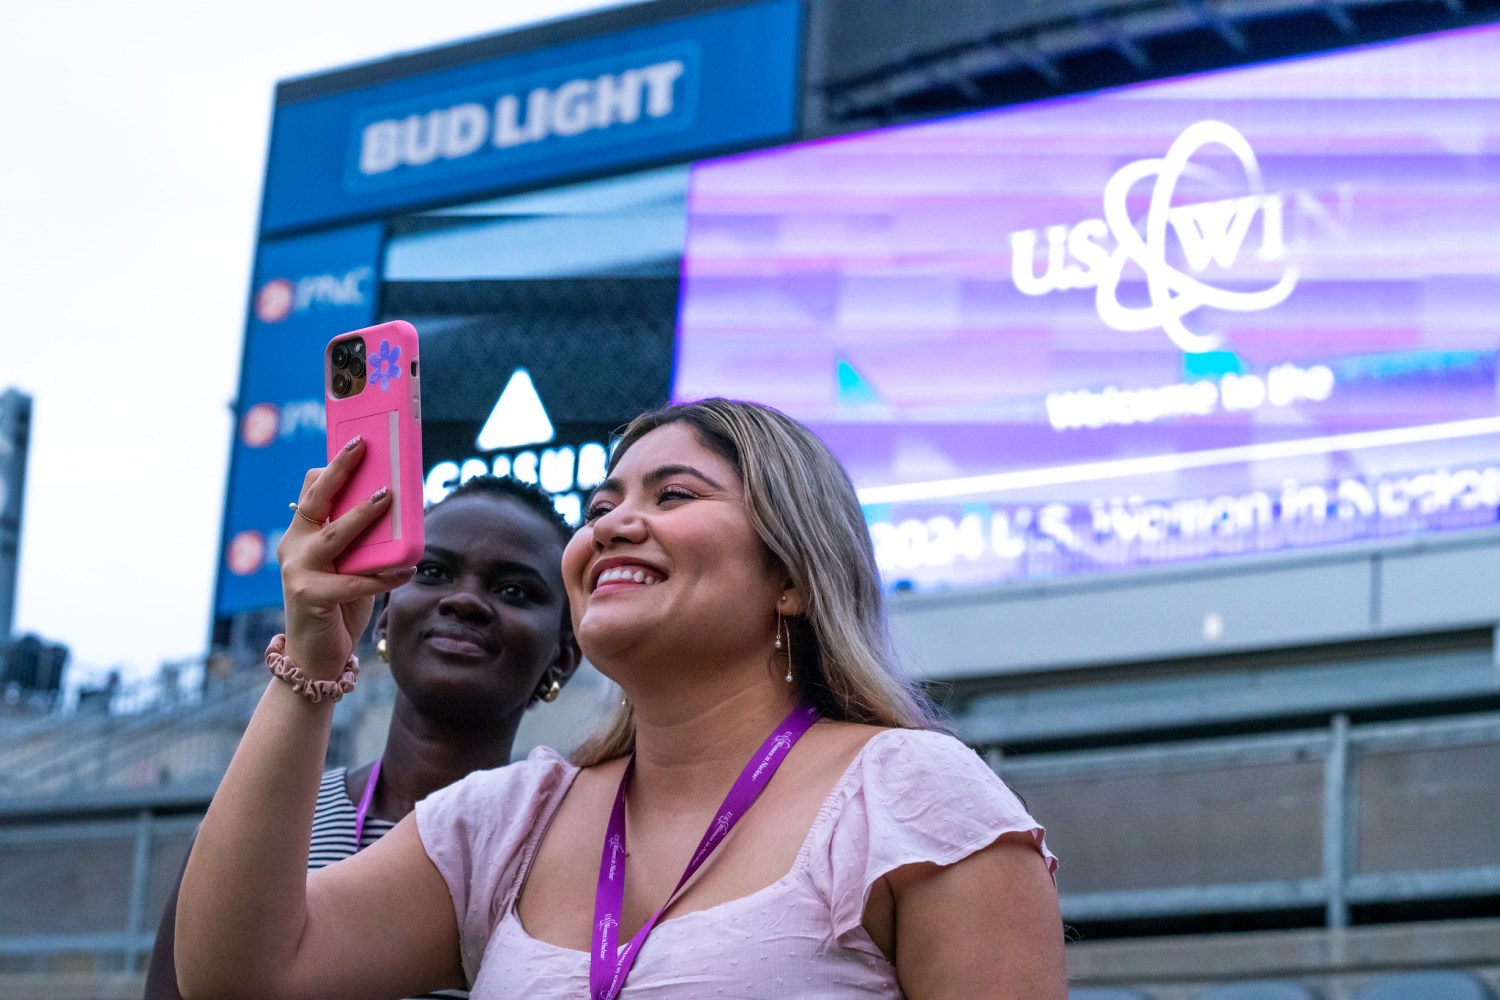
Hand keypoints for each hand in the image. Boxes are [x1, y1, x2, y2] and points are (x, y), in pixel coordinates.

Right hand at [277, 437, 414, 677]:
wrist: (316, 656)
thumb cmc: (338, 606)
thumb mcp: (349, 565)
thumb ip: (361, 541)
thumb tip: (396, 507)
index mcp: (302, 534)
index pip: (311, 490)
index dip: (332, 466)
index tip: (357, 443)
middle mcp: (294, 546)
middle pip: (316, 499)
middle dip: (340, 470)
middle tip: (363, 446)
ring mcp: (298, 571)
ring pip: (334, 534)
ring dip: (363, 514)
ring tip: (389, 497)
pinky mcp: (309, 596)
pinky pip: (353, 582)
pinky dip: (382, 576)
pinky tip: (406, 571)